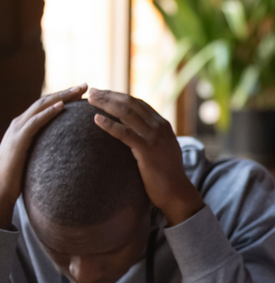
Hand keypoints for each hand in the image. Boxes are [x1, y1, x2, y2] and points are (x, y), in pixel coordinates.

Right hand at [0, 85, 86, 228]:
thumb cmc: (18, 176)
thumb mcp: (35, 157)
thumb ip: (46, 148)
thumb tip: (66, 150)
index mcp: (24, 126)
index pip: (46, 106)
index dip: (64, 97)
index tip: (82, 93)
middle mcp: (20, 123)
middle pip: (46, 102)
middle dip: (66, 92)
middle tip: (85, 85)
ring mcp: (18, 129)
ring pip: (41, 106)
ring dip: (61, 97)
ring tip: (78, 90)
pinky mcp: (18, 139)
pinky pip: (35, 122)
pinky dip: (48, 112)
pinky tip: (62, 106)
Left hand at [88, 88, 204, 226]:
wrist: (177, 192)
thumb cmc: (165, 174)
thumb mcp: (161, 149)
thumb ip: (150, 138)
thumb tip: (133, 134)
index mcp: (162, 125)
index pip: (138, 103)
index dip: (119, 96)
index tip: (103, 93)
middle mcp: (160, 127)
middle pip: (131, 103)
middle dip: (110, 95)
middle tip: (92, 91)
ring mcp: (154, 137)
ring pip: (126, 113)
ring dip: (106, 104)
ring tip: (90, 99)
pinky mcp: (147, 150)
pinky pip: (125, 133)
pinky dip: (109, 125)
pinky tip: (96, 119)